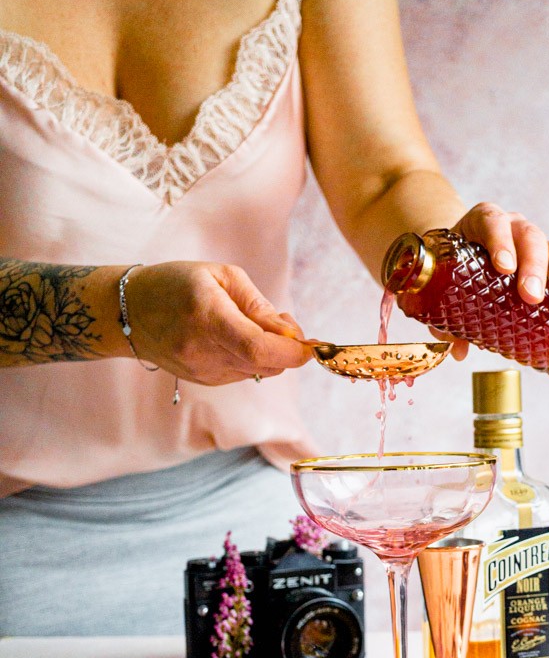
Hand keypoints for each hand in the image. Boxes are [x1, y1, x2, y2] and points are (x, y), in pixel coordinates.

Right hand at [123, 262, 310, 383]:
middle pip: (265, 364)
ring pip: (258, 371)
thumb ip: (258, 306)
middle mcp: (203, 351)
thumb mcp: (219, 276)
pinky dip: (253, 358)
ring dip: (271, 353)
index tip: (312, 344)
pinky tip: (238, 337)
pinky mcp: (203, 381)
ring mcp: (202, 371)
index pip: (259, 348)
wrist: (128, 312)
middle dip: (289, 349)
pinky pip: (243, 373)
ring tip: (255, 324)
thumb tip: (291, 333)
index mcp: (207, 316)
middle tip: (286, 323)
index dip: (293, 351)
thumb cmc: (175, 284)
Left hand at [434, 203, 548, 360]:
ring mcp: (541, 246)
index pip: (493, 221)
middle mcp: (516, 229)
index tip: (503, 268)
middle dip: (534, 266)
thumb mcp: (443, 289)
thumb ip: (445, 318)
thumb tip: (457, 349)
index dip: (499, 240)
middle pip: (532, 237)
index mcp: (484, 223)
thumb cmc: (452, 272)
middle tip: (530, 297)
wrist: (464, 261)